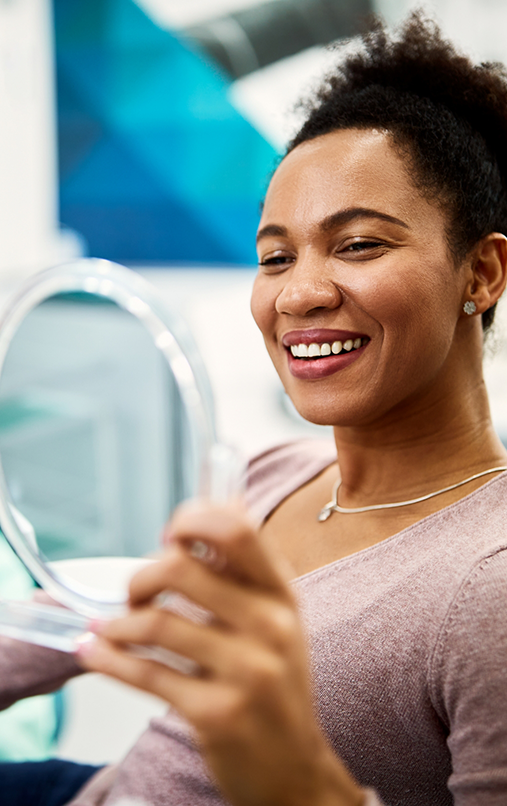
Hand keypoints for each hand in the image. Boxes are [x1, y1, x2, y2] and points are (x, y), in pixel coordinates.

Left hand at [77, 500, 364, 805]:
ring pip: (156, 621)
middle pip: (181, 567)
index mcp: (282, 594)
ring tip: (115, 629)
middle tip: (137, 594)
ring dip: (120, 622)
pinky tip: (96, 651)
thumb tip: (200, 520)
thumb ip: (243, 574)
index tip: (172, 535)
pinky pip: (145, 673)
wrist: (295, 770)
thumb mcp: (276, 621)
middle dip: (142, 576)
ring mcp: (246, 671)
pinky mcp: (216, 714)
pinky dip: (108, 658)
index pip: (237, 528)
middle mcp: (270, 625)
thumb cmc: (275, 686)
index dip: (192, 519)